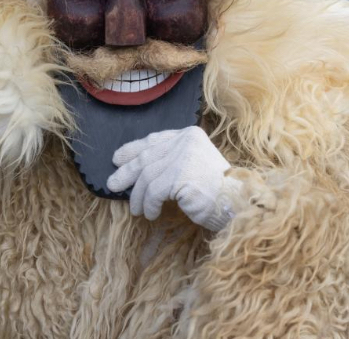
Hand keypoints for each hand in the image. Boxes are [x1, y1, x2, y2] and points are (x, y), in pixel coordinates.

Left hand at [107, 127, 240, 230]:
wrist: (236, 203)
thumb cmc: (216, 191)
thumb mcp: (193, 167)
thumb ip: (171, 161)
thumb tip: (137, 168)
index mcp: (190, 134)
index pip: (154, 139)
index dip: (133, 149)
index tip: (118, 159)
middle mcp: (186, 140)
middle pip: (147, 156)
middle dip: (127, 172)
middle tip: (112, 185)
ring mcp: (183, 156)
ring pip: (147, 176)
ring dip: (138, 196)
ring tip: (136, 210)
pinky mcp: (180, 174)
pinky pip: (154, 192)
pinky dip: (149, 204)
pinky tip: (151, 214)